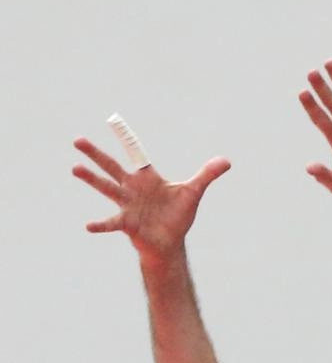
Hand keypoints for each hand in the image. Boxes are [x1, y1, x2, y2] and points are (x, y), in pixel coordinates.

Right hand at [72, 138, 229, 261]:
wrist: (169, 242)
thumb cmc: (177, 215)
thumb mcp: (193, 192)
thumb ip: (206, 175)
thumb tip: (226, 160)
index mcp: (146, 178)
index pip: (135, 153)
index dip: (125, 138)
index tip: (112, 120)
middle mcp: (132, 188)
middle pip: (111, 166)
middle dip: (95, 154)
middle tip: (77, 140)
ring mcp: (127, 205)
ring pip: (107, 188)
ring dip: (91, 179)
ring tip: (75, 168)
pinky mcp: (127, 223)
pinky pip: (112, 223)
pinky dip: (101, 224)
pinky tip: (89, 226)